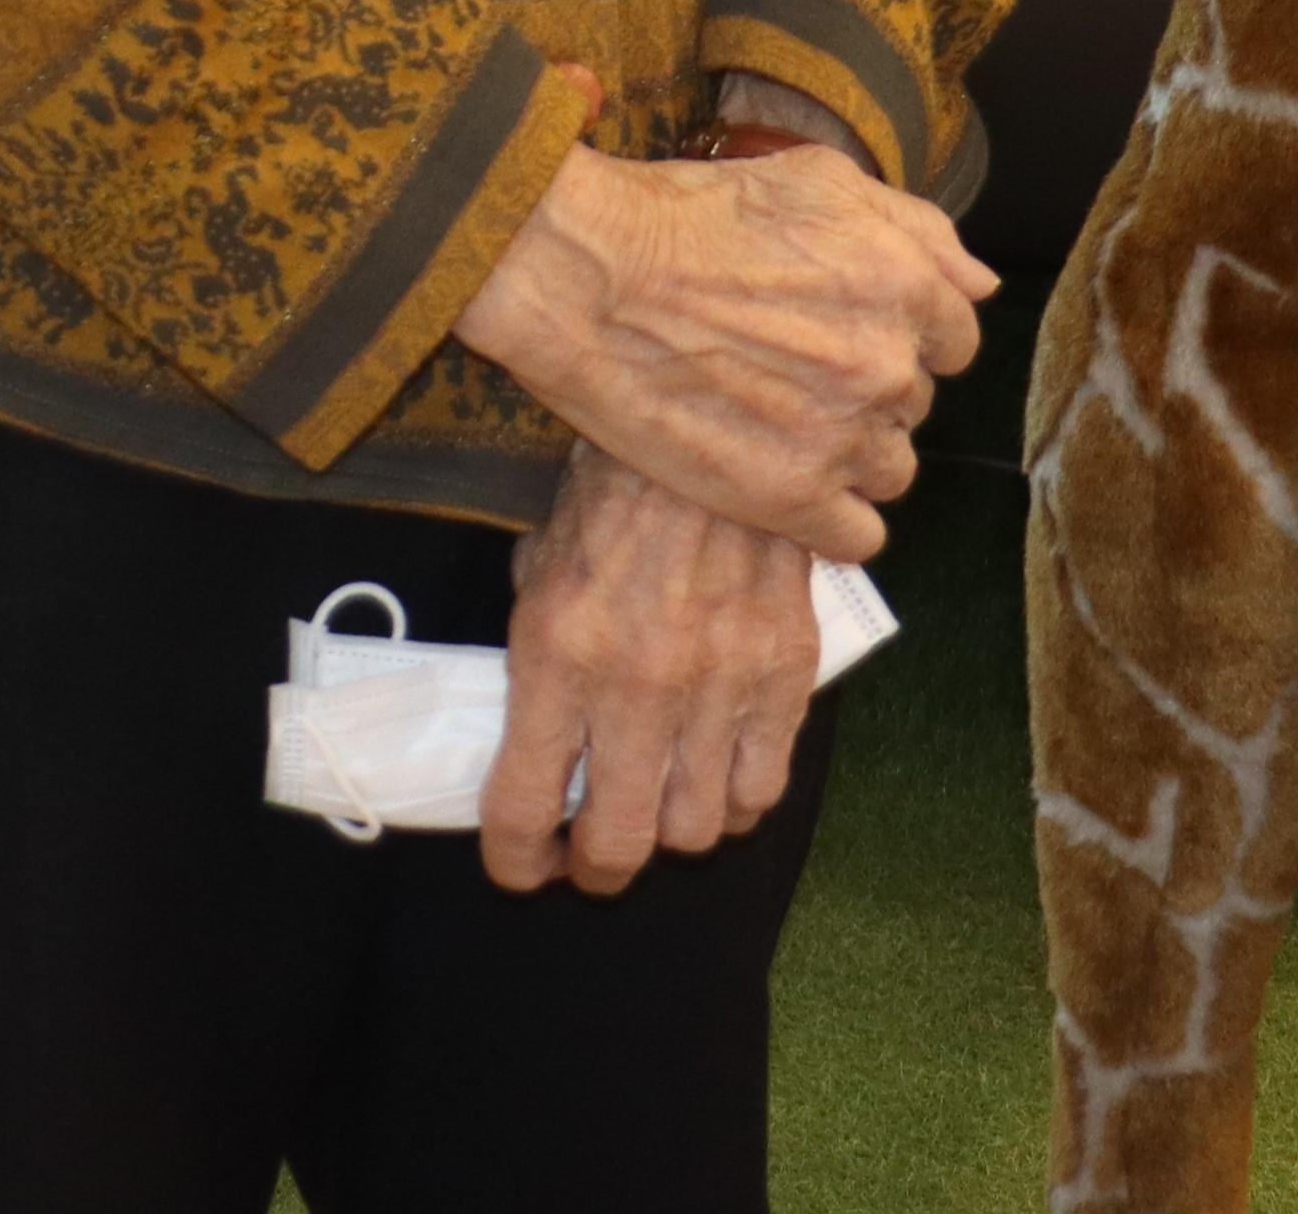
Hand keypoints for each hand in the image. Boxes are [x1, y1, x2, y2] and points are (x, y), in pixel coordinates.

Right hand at [453, 98, 992, 561]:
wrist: (590, 279)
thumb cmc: (689, 218)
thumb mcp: (817, 180)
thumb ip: (916, 229)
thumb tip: (978, 284)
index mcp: (905, 285)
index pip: (951, 339)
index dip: (897, 335)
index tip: (842, 333)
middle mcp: (887, 364)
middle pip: (911, 403)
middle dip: (863, 390)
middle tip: (788, 371)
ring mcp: (844, 437)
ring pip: (889, 471)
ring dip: (846, 455)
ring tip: (775, 426)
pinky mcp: (793, 499)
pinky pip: (855, 536)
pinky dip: (825, 520)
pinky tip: (779, 484)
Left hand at [480, 449, 817, 895]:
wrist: (712, 427)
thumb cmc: (613, 495)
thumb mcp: (538, 569)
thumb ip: (535, 662)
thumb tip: (537, 745)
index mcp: (557, 654)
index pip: (524, 805)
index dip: (516, 861)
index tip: (521, 867)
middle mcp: (635, 685)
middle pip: (618, 845)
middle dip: (595, 870)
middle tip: (589, 858)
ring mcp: (716, 685)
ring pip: (695, 830)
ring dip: (667, 835)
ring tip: (656, 810)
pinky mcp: (782, 675)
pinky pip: (761, 789)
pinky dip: (736, 803)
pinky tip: (715, 779)